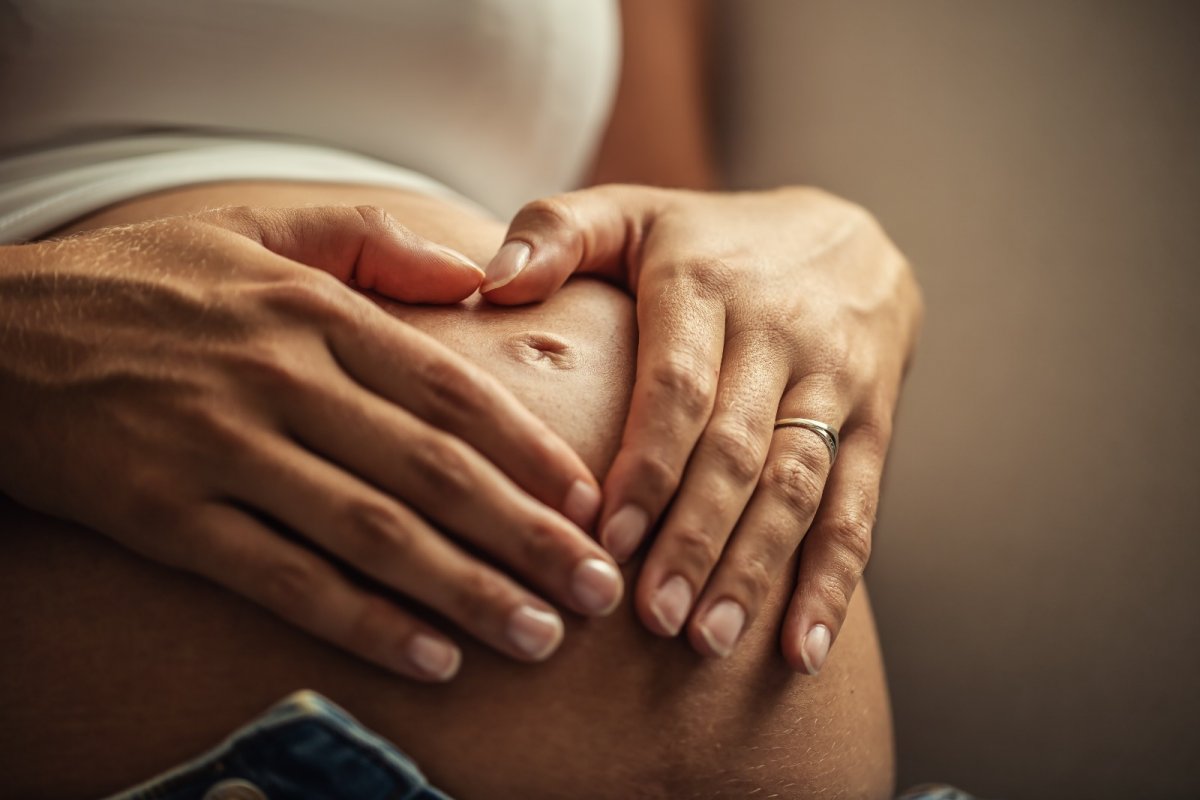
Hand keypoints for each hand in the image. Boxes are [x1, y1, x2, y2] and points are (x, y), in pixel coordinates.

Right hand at [0, 205, 622, 680]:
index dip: (528, 450)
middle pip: (432, 472)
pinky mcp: (166, 516)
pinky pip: (282, 579)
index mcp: (313, 312)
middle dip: (527, 536)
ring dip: (466, 591)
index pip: (449, 389)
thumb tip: (474, 275)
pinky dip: (363, 623)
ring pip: (372, 534)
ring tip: (540, 636)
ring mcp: (221, 451)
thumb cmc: (144, 284)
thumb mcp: (256, 230)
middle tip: (597, 588)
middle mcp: (279, 380)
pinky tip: (431, 659)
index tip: (588, 500)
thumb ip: (370, 243)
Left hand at [481, 186, 921, 672]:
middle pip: (738, 447)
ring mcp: (835, 382)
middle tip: (651, 616)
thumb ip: (555, 234)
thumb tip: (489, 284)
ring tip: (708, 642)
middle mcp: (780, 332)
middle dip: (695, 537)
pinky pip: (858, 508)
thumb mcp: (630, 211)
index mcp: (706, 283)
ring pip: (798, 485)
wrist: (849, 234)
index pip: (678, 385)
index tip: (602, 538)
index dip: (646, 465)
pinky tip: (801, 651)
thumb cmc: (706, 237)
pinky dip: (833, 584)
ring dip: (755, 568)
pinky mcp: (874, 423)